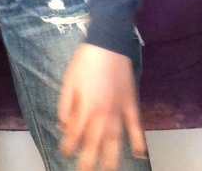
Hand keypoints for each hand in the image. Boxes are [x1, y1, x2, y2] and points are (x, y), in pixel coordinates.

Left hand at [58, 43, 146, 170]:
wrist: (108, 44)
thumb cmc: (84, 62)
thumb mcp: (68, 81)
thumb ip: (65, 105)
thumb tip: (62, 125)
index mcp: (85, 108)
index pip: (75, 134)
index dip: (68, 145)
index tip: (64, 152)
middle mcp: (102, 114)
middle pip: (95, 144)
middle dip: (88, 161)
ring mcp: (119, 111)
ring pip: (115, 141)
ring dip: (112, 158)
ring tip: (109, 170)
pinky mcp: (131, 104)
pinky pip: (136, 126)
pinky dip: (138, 141)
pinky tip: (139, 154)